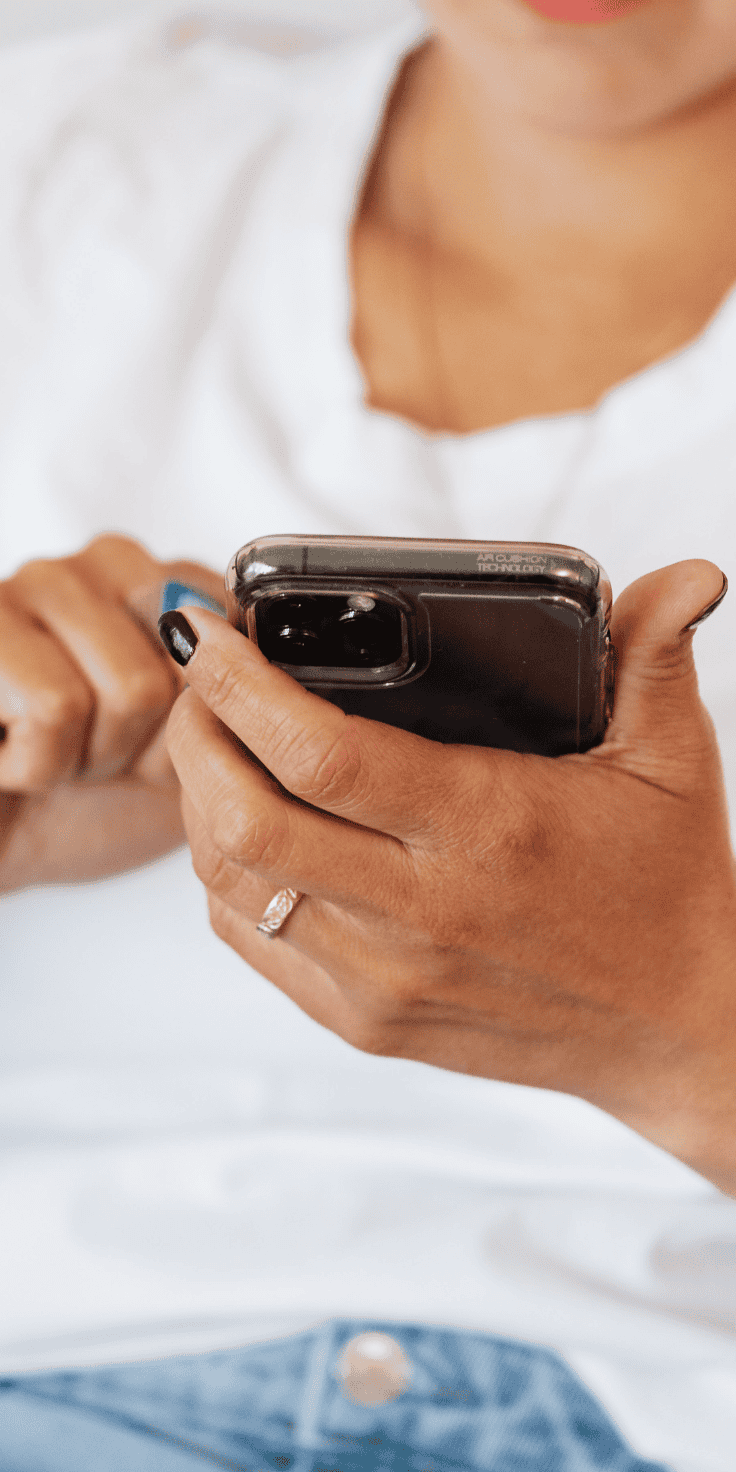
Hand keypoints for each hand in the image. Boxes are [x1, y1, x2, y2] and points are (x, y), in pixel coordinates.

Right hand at [0, 533, 224, 890]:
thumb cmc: (93, 800)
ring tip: (59, 757)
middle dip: (154, 744)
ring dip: (95, 758)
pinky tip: (13, 760)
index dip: (211, 721)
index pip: (243, 636)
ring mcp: (38, 581)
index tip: (165, 746)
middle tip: (102, 757)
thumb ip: (243, 701)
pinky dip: (40, 764)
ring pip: (131, 688)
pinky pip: (55, 705)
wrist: (4, 842)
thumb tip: (274, 678)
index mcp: (174, 582)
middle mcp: (108, 563)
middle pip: (193, 667)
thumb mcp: (195, 754)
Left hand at [164, 560, 735, 1194]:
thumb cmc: (670, 889)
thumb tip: (690, 573)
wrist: (676, 1032)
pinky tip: (245, 828)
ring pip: (231, 883)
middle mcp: (422, 912)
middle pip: (244, 821)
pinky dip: (225, 876)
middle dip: (195, 736)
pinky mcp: (366, 1022)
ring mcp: (384, 978)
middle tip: (199, 681)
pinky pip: (251, 943)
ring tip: (214, 743)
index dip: (240, 686)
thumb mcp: (674, 761)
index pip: (322, 755)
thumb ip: (656, 655)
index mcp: (487, 828)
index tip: (209, 630)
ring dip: (198, 802)